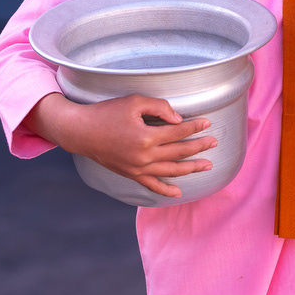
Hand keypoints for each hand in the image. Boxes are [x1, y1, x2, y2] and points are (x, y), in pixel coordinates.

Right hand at [22, 90, 216, 197]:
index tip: (207, 123)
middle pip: (179, 152)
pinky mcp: (130, 174)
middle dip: (199, 147)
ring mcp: (138, 169)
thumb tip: (178, 119)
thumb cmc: (106, 113)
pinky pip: (152, 185)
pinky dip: (166, 190)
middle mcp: (144, 156)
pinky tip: (179, 192)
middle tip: (213, 143)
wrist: (81, 131)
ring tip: (207, 165)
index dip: (194, 127)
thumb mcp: (133, 102)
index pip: (178, 132)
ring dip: (191, 168)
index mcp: (146, 137)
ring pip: (171, 171)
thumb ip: (159, 107)